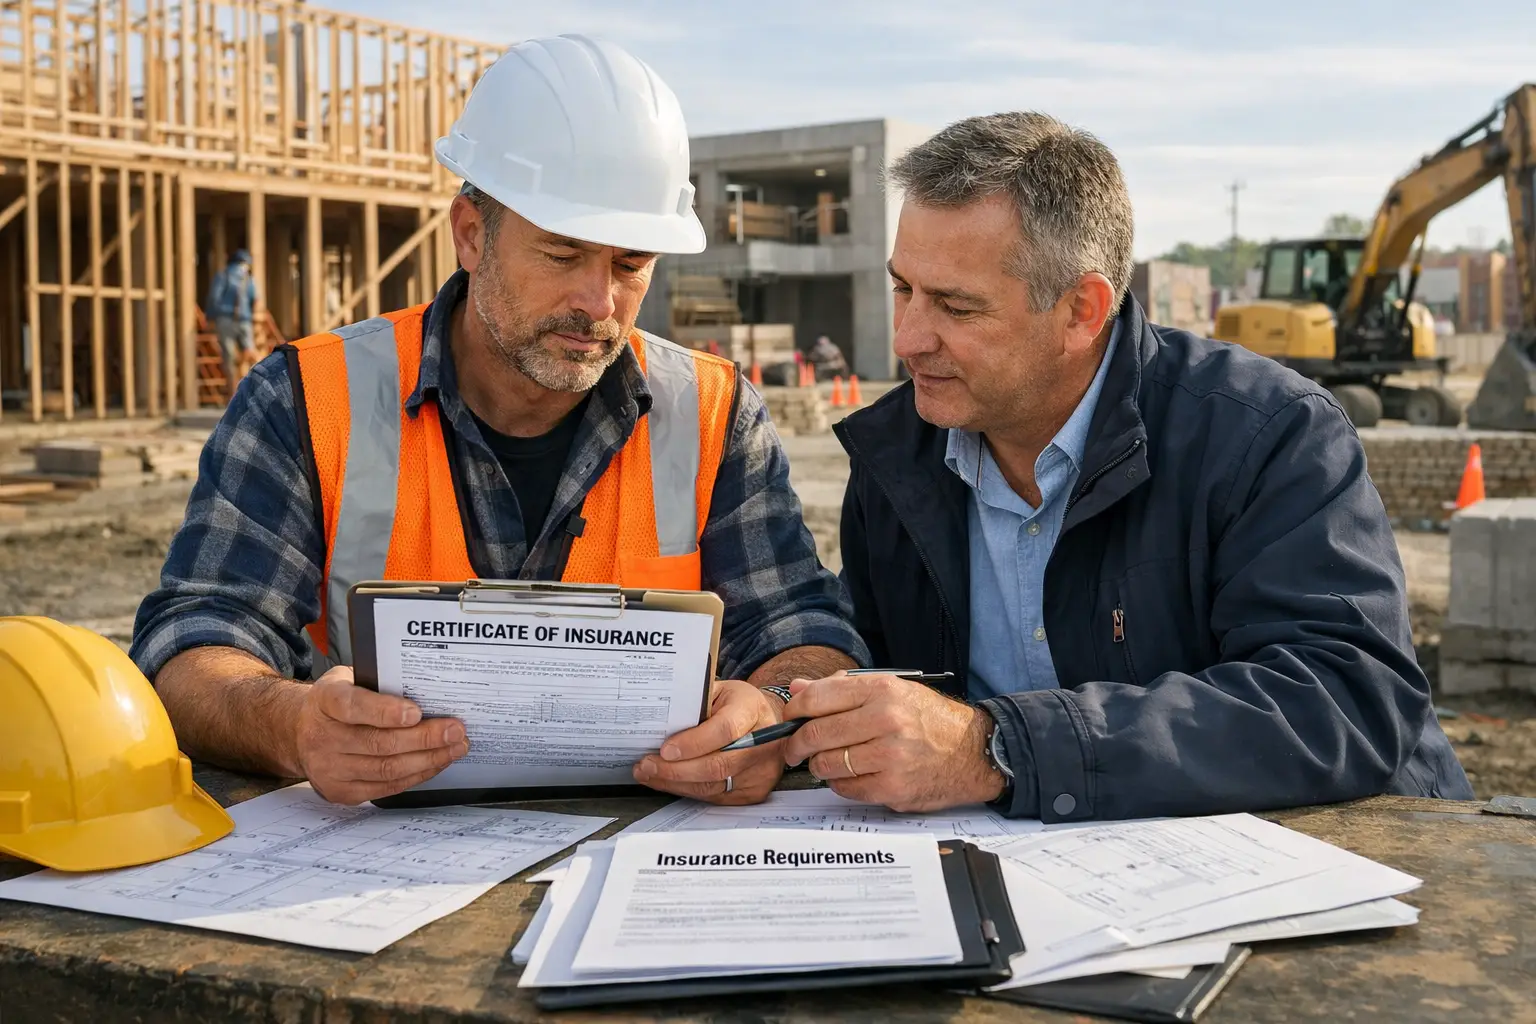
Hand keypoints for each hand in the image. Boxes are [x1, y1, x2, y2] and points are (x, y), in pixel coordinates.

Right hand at [292, 666, 468, 804]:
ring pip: (387, 769)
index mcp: (325, 701)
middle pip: (379, 743)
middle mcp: (322, 737)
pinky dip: (416, 775)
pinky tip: (435, 763)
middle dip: (425, 738)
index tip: (417, 712)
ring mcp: (329, 769)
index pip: (354, 707)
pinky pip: (386, 787)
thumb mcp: (349, 679)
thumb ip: (379, 683)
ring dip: (428, 759)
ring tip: (455, 747)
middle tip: (455, 730)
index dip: (386, 711)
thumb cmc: (335, 702)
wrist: (299, 731)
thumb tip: (428, 689)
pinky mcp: (341, 792)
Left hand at [633, 680, 785, 804]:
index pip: (724, 730)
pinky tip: (669, 782)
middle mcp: (763, 742)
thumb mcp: (719, 690)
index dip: (693, 743)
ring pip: (713, 786)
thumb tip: (659, 721)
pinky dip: (687, 790)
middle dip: (676, 770)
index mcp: (752, 709)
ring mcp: (761, 771)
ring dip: (676, 783)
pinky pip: (714, 797)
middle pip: (717, 765)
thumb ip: (694, 703)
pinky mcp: (755, 792)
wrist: (766, 721)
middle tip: (647, 766)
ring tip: (650, 774)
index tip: (665, 750)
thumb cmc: (736, 704)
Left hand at [780, 673, 1003, 811]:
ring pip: (827, 764)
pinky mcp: (893, 788)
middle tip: (794, 749)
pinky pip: (845, 788)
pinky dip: (839, 784)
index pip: (817, 698)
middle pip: (816, 734)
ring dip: (818, 765)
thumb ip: (842, 688)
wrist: (973, 752)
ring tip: (825, 761)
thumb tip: (797, 689)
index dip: (794, 710)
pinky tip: (849, 775)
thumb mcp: (891, 690)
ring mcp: (890, 757)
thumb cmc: (929, 719)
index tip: (790, 718)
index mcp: (883, 690)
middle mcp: (886, 720)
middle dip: (796, 744)